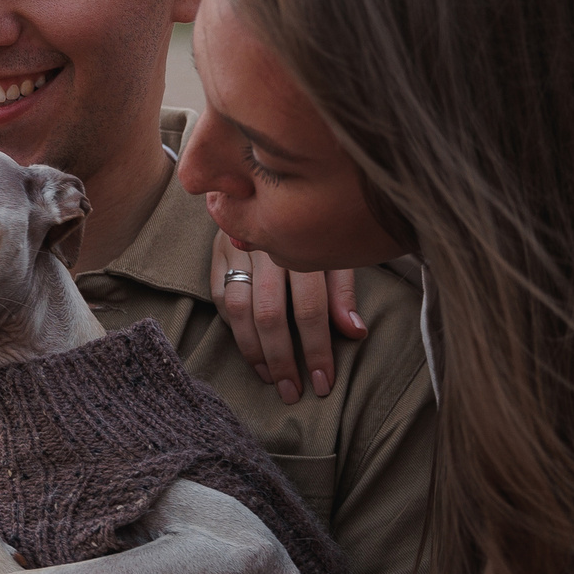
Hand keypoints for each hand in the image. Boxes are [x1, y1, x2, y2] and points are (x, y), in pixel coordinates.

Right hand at [211, 229, 363, 402]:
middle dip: (283, 359)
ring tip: (270, 380)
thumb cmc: (316, 223)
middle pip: (270, 313)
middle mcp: (266, 244)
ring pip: (240, 309)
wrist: (271, 180)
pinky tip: (251, 353)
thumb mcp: (338, 249)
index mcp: (303, 244)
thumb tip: (355, 332)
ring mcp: (236, 247)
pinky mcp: (217, 252)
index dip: (317, 348)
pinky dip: (235, 329)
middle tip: (293, 392)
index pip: (310, 306)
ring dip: (254, 351)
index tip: (323, 382)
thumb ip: (343, 291)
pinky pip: (221, 297)